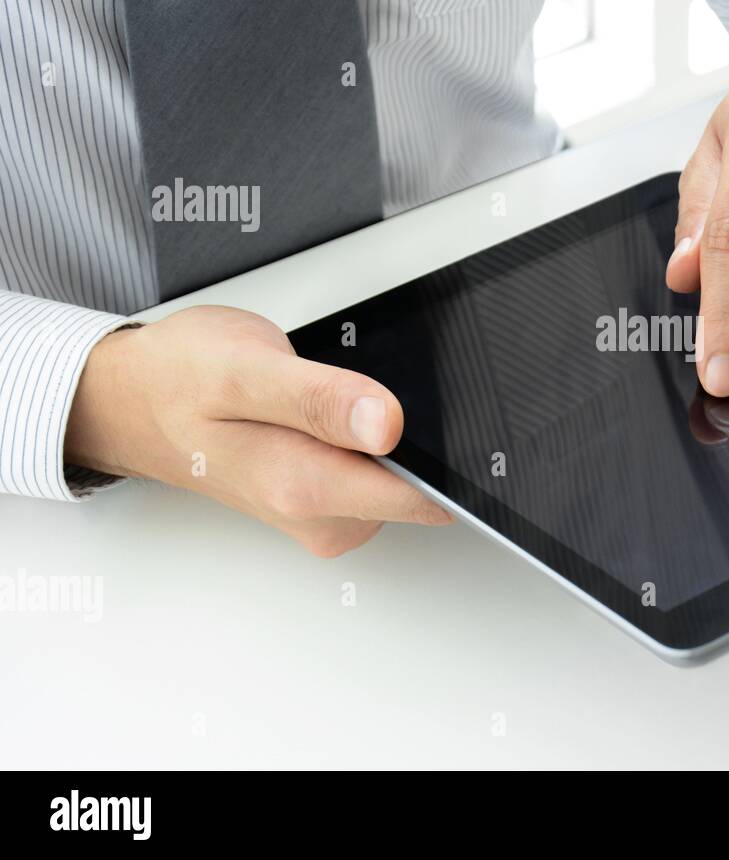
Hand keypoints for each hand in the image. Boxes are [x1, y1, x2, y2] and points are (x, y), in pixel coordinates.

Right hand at [65, 306, 450, 555]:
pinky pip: (377, 478)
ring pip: (400, 481)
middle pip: (419, 488)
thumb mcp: (245, 368)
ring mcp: (321, 517)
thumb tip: (389, 425)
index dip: (439, 453)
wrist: (133, 401)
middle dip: (410, 437)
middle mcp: (318, 517)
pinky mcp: (323, 506)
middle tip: (354, 391)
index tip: (427, 415)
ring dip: (385, 439)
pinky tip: (331, 416)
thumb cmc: (179, 379)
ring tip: (332, 399)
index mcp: (303, 486)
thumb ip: (320, 399)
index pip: (421, 495)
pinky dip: (367, 444)